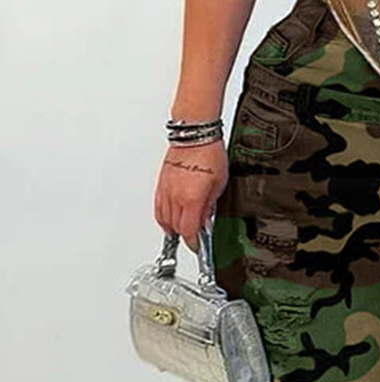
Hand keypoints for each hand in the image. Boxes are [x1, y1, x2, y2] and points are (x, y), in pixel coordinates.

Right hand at [154, 139, 228, 253]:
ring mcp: (166, 190)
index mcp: (191, 199)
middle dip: (185, 236)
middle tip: (194, 238)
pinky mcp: (161, 184)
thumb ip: (209, 207)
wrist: (194, 135)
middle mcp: (175, 196)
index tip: (197, 246)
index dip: (193, 243)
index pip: (189, 231)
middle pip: (176, 228)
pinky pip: (158, 207)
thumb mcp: (219, 185)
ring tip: (183, 230)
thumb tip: (205, 222)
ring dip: (173, 228)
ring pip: (164, 219)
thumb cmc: (209, 154)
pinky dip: (164, 217)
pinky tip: (170, 218)